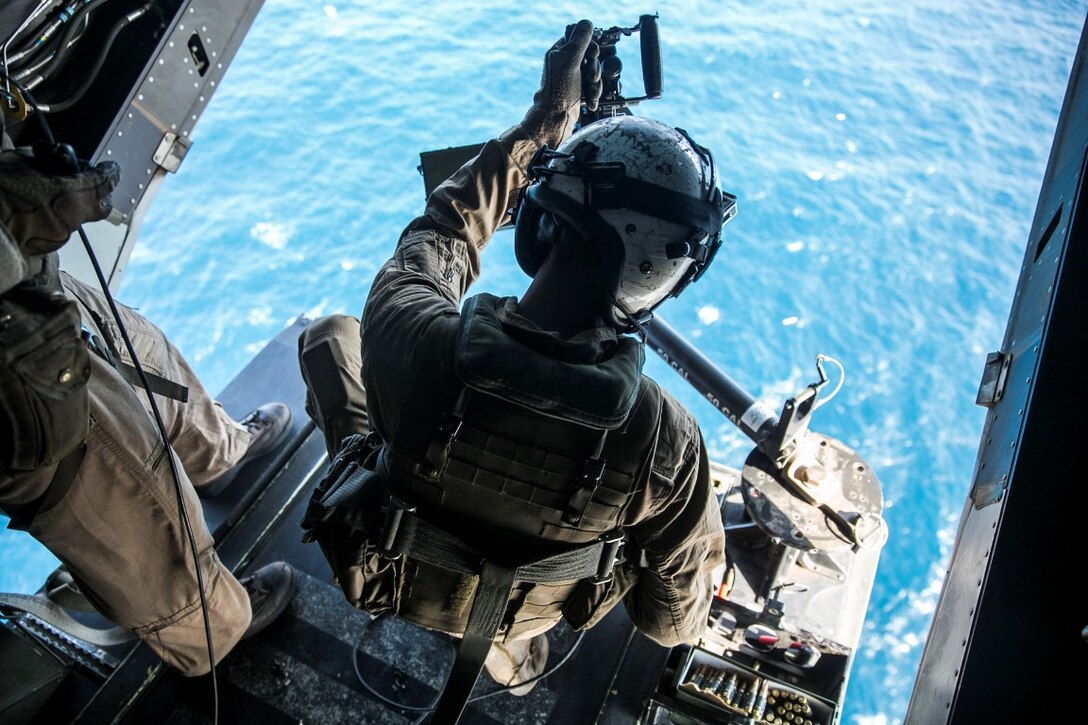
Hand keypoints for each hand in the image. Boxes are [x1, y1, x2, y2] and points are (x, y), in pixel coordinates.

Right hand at [0, 146, 119, 255]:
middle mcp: (72, 218)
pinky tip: (36, 211)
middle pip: (99, 206)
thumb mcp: (22, 161)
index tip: (111, 168)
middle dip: (98, 195)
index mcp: (70, 194)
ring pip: (78, 219)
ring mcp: (61, 236)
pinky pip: (59, 229)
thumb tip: (59, 162)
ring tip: (49, 196)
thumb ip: (49, 161)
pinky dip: (54, 219)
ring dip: (71, 207)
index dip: (110, 173)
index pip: (104, 182)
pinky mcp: (47, 247)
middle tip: (87, 185)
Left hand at [523, 19, 602, 146]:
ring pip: (595, 72)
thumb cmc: (558, 92)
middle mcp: (566, 63)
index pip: (580, 39)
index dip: (590, 46)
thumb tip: (587, 25)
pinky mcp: (580, 91)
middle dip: (594, 68)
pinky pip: (594, 86)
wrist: (556, 120)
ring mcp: (573, 78)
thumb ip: (579, 41)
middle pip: (591, 56)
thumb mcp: (570, 60)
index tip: (591, 54)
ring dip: (595, 83)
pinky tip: (590, 100)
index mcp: (560, 52)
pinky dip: (594, 93)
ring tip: (589, 91)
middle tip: (589, 76)